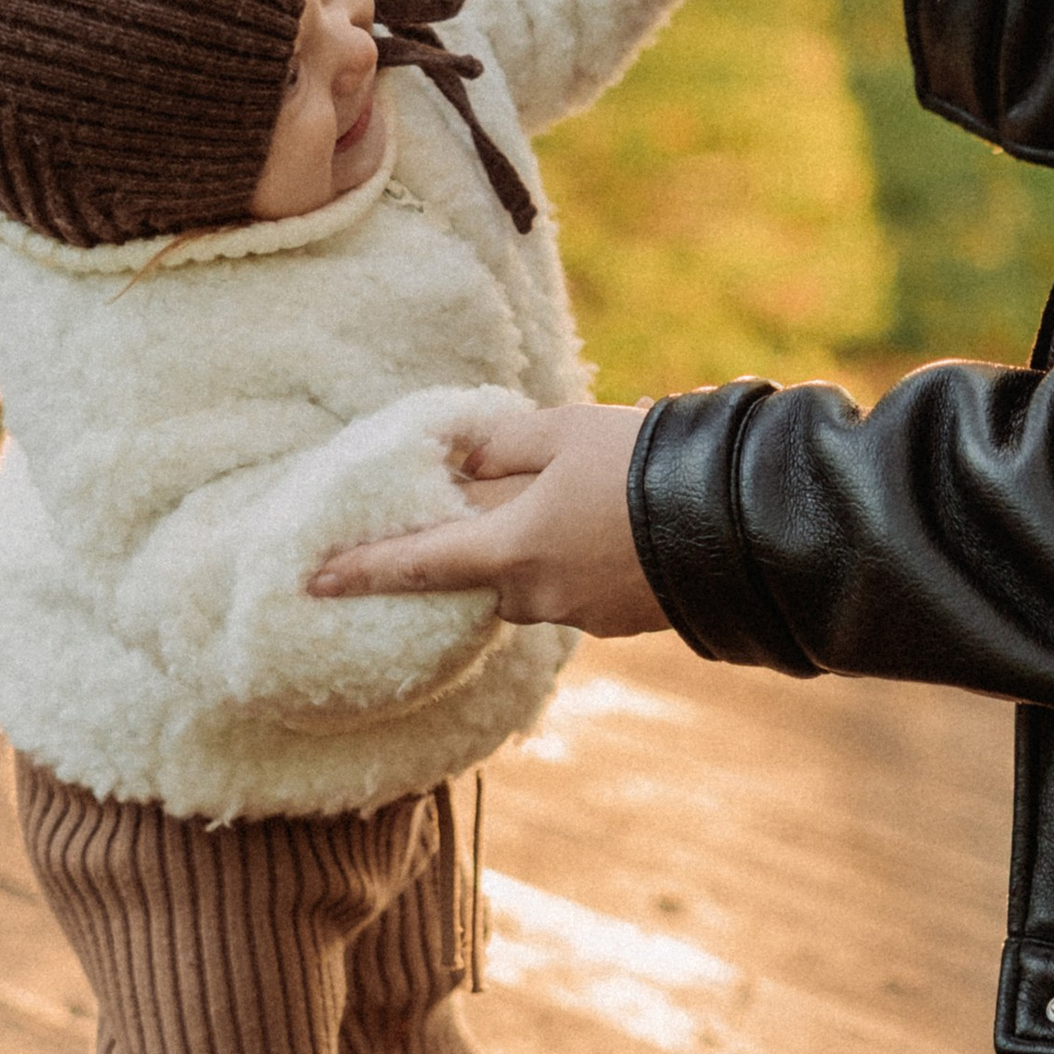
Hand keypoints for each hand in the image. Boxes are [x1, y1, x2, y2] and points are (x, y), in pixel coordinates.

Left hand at [305, 405, 665, 634]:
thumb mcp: (565, 431)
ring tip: (583, 498)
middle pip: (484, 576)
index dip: (362, 568)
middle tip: (503, 501)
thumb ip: (501, 444)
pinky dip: (581, 559)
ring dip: (538, 549)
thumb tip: (459, 457)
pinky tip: (618, 523)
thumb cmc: (642, 464)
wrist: (741, 522)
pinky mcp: (622, 622)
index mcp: (511, 550)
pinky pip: (579, 588)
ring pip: (534, 583)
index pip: (418, 564)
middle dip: (483, 546)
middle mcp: (537, 595)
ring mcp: (583, 615)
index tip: (312, 580)